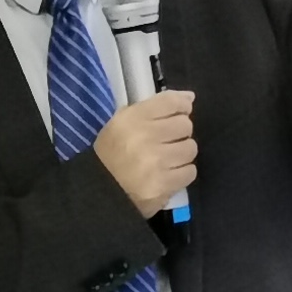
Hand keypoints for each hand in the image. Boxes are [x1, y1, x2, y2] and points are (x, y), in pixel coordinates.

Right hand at [94, 91, 197, 217]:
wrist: (101, 193)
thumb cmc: (112, 154)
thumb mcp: (122, 123)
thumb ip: (154, 108)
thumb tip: (189, 98)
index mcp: (130, 119)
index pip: (170, 102)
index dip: (182, 105)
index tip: (182, 111)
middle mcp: (144, 137)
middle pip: (184, 125)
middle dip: (179, 133)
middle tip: (168, 141)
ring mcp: (155, 162)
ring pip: (190, 148)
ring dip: (181, 154)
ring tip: (167, 160)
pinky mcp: (163, 185)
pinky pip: (189, 171)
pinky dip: (182, 173)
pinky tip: (168, 174)